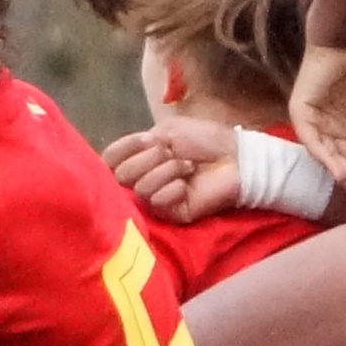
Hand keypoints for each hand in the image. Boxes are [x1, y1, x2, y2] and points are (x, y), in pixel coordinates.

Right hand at [103, 112, 241, 219]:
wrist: (235, 156)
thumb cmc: (205, 140)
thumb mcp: (167, 131)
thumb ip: (138, 143)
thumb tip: (118, 160)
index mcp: (140, 158)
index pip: (110, 160)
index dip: (122, 149)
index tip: (148, 140)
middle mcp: (143, 179)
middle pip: (119, 175)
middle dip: (148, 159)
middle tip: (172, 153)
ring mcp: (156, 199)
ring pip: (140, 188)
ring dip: (166, 172)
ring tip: (187, 168)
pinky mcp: (171, 214)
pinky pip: (156, 202)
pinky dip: (172, 189)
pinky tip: (187, 185)